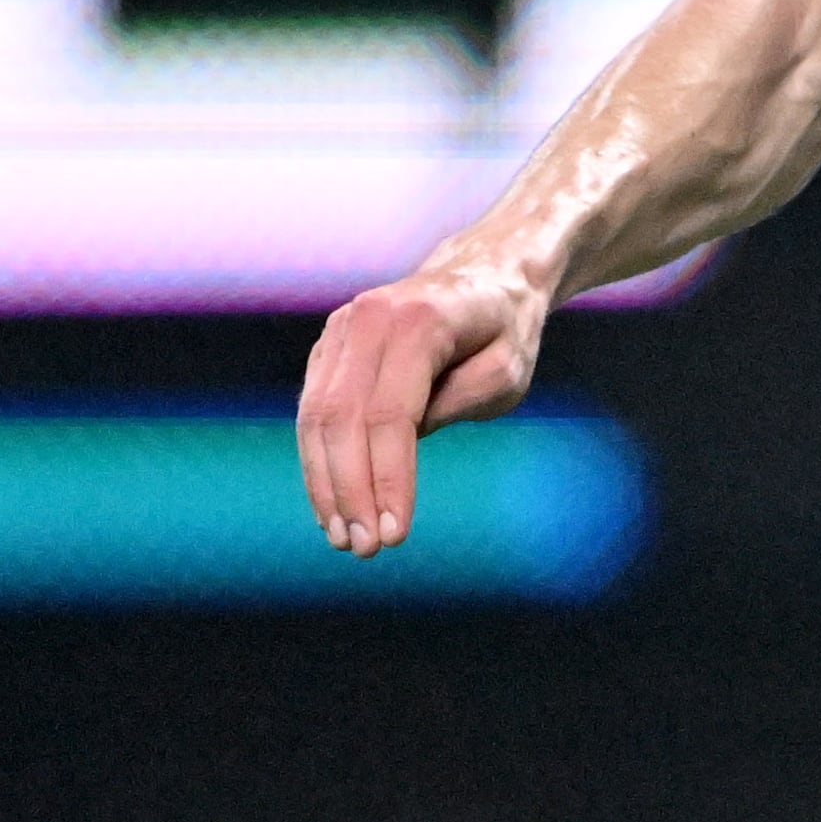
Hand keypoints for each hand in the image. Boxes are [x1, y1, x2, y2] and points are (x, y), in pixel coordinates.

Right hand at [295, 257, 549, 554]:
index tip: (395, 533)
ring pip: (315, 419)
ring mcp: (340, 331)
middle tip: (364, 548)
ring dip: (325, 485)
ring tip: (345, 539)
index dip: (388, 478)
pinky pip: (312, 412)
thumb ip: (461, 400)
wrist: (485, 274)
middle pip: (341, 419)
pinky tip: (333, 506)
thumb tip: (403, 443)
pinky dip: (319, 463)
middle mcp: (367, 319)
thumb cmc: (504, 329)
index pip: (391, 414)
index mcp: (418, 321)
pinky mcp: (327, 348)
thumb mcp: (508, 368)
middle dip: (349, 491)